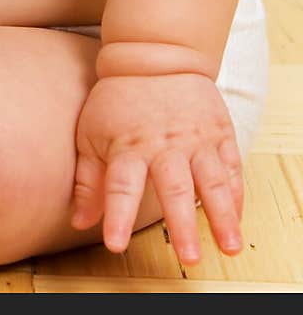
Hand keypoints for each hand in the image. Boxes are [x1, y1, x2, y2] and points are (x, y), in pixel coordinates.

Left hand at [71, 73, 243, 264]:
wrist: (156, 55)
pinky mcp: (219, 132)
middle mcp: (164, 145)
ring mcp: (195, 138)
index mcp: (128, 146)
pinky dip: (236, 195)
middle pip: (174, 189)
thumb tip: (78, 222)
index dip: (117, 216)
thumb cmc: (118, 99)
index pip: (120, 187)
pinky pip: (232, 167)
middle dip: (182, 225)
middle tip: (189, 258)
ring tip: (230, 246)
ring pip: (212, 182)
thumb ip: (87, 179)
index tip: (116, 244)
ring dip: (222, 217)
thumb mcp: (92, 132)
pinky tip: (237, 218)